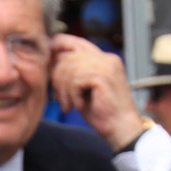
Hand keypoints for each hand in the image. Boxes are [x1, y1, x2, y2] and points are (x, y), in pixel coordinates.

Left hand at [50, 35, 152, 150]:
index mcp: (103, 58)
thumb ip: (72, 72)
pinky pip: (75, 80)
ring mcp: (107, 66)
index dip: (58, 49)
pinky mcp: (103, 77)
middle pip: (68, 56)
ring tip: (68, 105)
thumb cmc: (102, 112)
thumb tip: (52, 60)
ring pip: (70, 68)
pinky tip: (78, 106)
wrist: (121, 128)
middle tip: (60, 97)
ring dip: (64, 90)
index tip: (49, 65)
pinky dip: (73, 95)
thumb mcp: (83, 88)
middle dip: (58, 77)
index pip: (76, 42)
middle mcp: (107, 58)